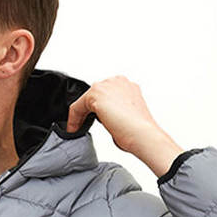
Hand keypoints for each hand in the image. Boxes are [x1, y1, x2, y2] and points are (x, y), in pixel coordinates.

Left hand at [66, 75, 180, 166]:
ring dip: (80, 114)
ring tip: (77, 128)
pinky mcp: (96, 94)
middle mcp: (118, 82)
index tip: (93, 122)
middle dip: (88, 111)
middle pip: (94, 95)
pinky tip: (74, 129)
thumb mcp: (128, 117)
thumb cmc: (139, 131)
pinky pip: (77, 106)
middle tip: (82, 126)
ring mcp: (107, 86)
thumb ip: (117, 113)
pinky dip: (73, 118)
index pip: (106, 95)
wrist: (143, 134)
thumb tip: (108, 120)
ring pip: (85, 99)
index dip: (97, 110)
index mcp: (128, 87)